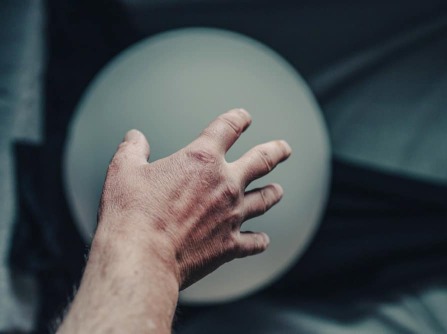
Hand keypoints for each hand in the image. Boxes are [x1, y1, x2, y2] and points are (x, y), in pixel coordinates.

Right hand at [97, 108, 291, 288]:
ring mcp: (232, 215)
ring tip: (279, 190)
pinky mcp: (230, 245)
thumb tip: (134, 137)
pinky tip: (263, 240)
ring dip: (273, 194)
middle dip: (276, 151)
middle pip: (262, 161)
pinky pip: (254, 242)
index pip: (227, 128)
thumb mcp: (123, 171)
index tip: (244, 117)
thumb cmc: (131, 213)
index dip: (238, 118)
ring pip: (264, 200)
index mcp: (201, 159)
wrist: (142, 256)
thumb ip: (132, 149)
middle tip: (285, 148)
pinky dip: (260, 240)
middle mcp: (225, 184)